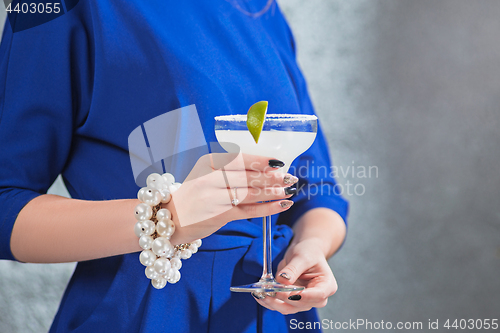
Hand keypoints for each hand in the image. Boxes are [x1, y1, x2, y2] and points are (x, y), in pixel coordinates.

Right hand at [167, 153, 297, 243]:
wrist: (170, 218)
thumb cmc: (194, 194)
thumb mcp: (206, 174)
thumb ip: (230, 170)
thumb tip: (266, 166)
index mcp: (208, 162)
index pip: (240, 159)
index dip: (261, 161)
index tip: (279, 162)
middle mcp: (211, 178)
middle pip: (248, 176)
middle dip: (273, 177)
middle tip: (291, 177)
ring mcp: (215, 198)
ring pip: (251, 193)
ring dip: (274, 192)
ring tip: (291, 190)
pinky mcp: (220, 216)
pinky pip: (249, 210)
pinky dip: (268, 208)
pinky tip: (282, 204)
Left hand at [252, 239, 337, 314]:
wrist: (305, 251)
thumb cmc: (309, 252)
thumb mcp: (302, 256)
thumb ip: (293, 269)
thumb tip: (283, 280)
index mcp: (327, 285)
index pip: (317, 295)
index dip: (301, 296)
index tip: (285, 292)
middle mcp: (317, 297)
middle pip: (301, 304)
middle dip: (284, 299)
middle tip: (269, 291)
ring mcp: (304, 301)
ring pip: (289, 308)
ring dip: (274, 303)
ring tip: (261, 294)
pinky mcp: (292, 301)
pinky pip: (281, 305)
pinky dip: (270, 302)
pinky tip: (259, 295)